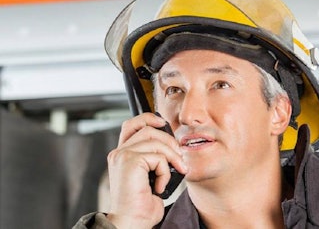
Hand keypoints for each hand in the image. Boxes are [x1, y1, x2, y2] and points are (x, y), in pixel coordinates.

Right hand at [106, 113, 186, 227]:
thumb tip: (174, 147)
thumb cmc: (141, 205)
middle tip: (179, 159)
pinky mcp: (130, 162)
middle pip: (148, 129)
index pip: (132, 125)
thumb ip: (155, 158)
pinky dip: (165, 171)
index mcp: (122, 154)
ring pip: (156, 141)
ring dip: (172, 157)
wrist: (132, 222)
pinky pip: (158, 157)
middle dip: (169, 141)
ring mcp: (122, 156)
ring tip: (176, 172)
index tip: (163, 124)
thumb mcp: (151, 176)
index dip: (149, 119)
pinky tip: (160, 186)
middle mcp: (119, 153)